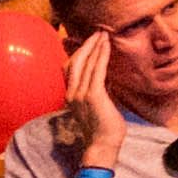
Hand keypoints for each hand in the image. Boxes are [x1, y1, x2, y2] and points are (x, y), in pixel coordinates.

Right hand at [63, 32, 129, 167]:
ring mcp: (80, 94)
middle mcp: (72, 93)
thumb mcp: (98, 105)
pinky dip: (101, 55)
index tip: (89, 40)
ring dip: (95, 46)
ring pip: (85, 63)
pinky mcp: (93, 95)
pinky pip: (97, 70)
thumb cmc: (104, 127)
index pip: (70, 68)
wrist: (103, 145)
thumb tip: (107, 76)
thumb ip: (99, 90)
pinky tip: (107, 46)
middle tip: (97, 31)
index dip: (79, 52)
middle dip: (86, 45)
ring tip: (103, 34)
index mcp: (71, 95)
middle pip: (75, 61)